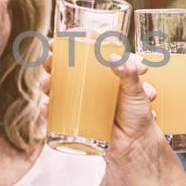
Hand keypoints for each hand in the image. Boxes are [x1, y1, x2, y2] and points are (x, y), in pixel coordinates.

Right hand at [38, 41, 185, 162]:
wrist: (136, 145)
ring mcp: (80, 103)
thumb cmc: (139, 114)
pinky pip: (56, 114)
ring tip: (46, 83)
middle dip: (51, 62)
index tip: (58, 40)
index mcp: (102, 73)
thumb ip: (130, 74)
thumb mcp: (137, 91)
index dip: (66, 45)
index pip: (80, 54)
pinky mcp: (75, 121)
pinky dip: (47, 110)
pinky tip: (46, 108)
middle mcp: (88, 85)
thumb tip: (114, 58)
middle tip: (48, 60)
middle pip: (63, 69)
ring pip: (56, 89)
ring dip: (46, 83)